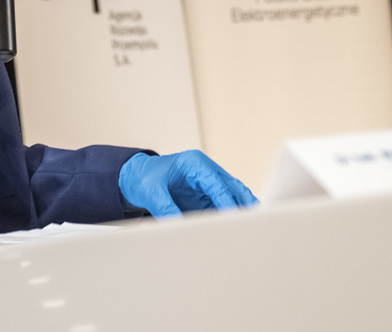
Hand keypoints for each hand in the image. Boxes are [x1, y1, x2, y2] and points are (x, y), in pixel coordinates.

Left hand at [118, 150, 257, 217]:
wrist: (137, 177)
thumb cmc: (145, 178)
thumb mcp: (152, 192)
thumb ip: (165, 207)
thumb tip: (178, 225)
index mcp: (195, 163)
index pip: (217, 183)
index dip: (226, 200)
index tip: (233, 217)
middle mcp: (206, 171)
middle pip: (232, 186)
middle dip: (244, 202)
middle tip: (254, 221)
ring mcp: (208, 183)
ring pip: (233, 196)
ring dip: (241, 209)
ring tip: (252, 227)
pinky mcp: (206, 196)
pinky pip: (223, 205)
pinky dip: (231, 215)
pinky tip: (236, 227)